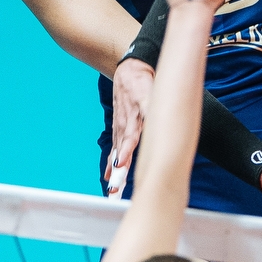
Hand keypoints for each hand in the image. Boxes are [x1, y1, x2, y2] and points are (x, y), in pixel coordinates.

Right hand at [107, 57, 153, 195]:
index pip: (129, 139)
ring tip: (112, 191)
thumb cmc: (142, 82)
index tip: (121, 164)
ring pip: (117, 154)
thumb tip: (151, 118)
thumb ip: (149, 106)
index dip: (126, 151)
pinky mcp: (120, 130)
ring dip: (114, 173)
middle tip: (114, 191)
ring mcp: (120, 129)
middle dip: (118, 173)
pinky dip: (112, 163)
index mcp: (133, 119)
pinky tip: (109, 176)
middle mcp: (124, 127)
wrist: (130, 71)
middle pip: (121, 153)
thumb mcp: (148, 90)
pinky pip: (115, 149)